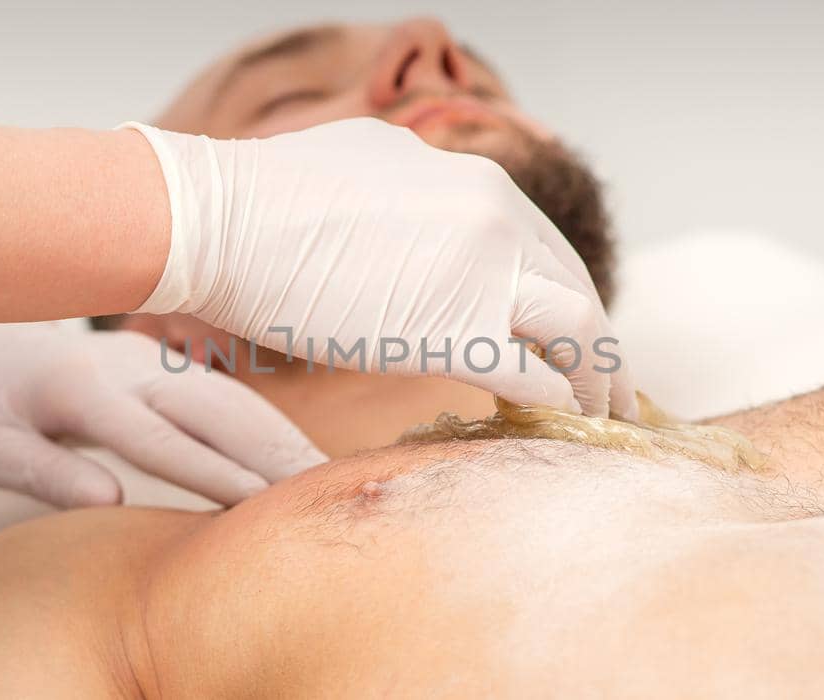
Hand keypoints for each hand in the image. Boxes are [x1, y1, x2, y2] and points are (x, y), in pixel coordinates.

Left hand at [0, 324, 326, 507]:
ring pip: (233, 400)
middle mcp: (131, 369)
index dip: (209, 472)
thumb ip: (42, 473)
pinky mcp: (170, 367)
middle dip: (271, 454)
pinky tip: (300, 462)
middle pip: (215, 413)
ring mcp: (156, 363)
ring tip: (329, 483)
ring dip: (282, 440)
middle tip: (324, 495)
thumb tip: (107, 502)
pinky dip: (271, 430)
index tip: (257, 503)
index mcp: (82, 391)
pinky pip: (232, 398)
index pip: (158, 438)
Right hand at [124, 118, 635, 418]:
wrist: (217, 220)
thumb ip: (409, 190)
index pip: (544, 247)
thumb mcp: (360, 163)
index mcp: (472, 178)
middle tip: (606, 388)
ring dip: (600, 382)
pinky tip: (556, 434)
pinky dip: (558, 408)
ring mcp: (485, 269)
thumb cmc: (259, 200)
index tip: (565, 338)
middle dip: (597, 344)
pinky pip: (538, 378)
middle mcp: (496, 212)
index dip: (561, 298)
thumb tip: (410, 205)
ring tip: (605, 422)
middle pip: (576, 287)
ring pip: (581, 331)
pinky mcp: (459, 331)